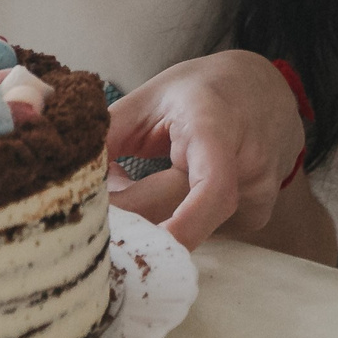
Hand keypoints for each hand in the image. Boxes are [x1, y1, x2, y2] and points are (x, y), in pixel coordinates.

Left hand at [102, 50, 306, 249]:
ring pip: (191, 229)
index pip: (211, 188)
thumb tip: (72, 182)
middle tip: (90, 216)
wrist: (264, 89)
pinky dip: (174, 222)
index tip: (136, 248)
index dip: (181, 227)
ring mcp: (259, 195)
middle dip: (133, 223)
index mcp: (216, 127)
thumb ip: (108, 137)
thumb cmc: (200, 90)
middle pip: (185, 216)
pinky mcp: (257, 216)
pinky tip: (162, 194)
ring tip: (128, 187)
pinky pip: (204, 231)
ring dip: (151, 222)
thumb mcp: (149, 98)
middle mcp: (248, 165)